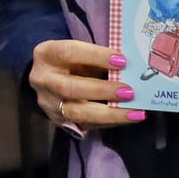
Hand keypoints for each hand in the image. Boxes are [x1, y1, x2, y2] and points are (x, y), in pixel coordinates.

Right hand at [29, 38, 144, 132]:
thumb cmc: (71, 61)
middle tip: (129, 92)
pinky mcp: (59, 121)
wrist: (50, 79)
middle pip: (70, 88)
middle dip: (103, 91)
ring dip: (109, 113)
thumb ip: (98, 58)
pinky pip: (85, 125)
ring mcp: (49, 103)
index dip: (96, 56)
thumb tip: (130, 68)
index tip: (122, 61)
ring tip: (134, 112)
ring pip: (77, 112)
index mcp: (46, 54)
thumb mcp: (79, 52)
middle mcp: (43, 79)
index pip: (69, 52)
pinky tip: (128, 118)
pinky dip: (110, 122)